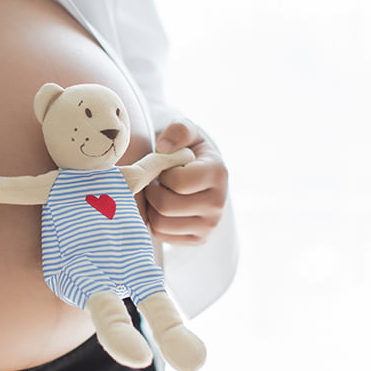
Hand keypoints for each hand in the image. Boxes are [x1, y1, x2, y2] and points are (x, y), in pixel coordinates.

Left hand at [145, 120, 227, 244]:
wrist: (199, 173)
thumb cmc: (188, 150)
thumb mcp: (186, 132)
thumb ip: (178, 130)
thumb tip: (163, 148)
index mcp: (218, 174)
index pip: (179, 183)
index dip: (163, 174)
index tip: (164, 168)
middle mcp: (218, 204)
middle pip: (166, 206)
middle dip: (153, 191)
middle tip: (155, 182)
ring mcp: (210, 225)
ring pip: (161, 224)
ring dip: (151, 207)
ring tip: (159, 193)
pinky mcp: (199, 239)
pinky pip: (162, 235)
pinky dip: (155, 222)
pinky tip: (162, 208)